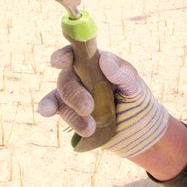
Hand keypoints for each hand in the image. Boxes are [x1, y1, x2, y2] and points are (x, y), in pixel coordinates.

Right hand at [37, 47, 169, 157]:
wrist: (140, 134)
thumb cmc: (139, 103)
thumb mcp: (137, 88)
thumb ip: (123, 73)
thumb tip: (104, 58)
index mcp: (97, 64)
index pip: (77, 53)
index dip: (65, 54)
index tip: (62, 61)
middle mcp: (82, 76)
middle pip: (67, 79)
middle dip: (75, 94)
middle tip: (89, 108)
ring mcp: (75, 95)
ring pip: (61, 97)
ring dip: (72, 113)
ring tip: (90, 128)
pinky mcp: (71, 112)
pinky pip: (55, 107)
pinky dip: (48, 107)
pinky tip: (47, 111)